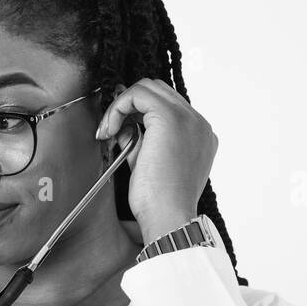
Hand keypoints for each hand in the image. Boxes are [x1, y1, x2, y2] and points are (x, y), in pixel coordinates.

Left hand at [95, 77, 216, 243]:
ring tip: (108, 132)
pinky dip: (119, 106)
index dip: (137, 113)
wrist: (168, 218)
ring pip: (149, 87)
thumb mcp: (147, 164)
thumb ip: (139, 141)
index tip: (117, 130)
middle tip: (109, 129)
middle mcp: (198, 124)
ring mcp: (188, 118)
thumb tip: (122, 124)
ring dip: (122, 104)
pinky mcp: (170, 118)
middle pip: (159, 92)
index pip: (167, 107)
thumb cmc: (158, 204)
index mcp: (199, 137)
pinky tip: (109, 129)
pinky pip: (138, 94)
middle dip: (129, 105)